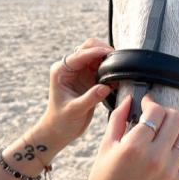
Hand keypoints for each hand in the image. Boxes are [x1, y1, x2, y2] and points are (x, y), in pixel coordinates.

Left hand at [33, 38, 113, 152]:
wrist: (60, 131)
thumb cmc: (61, 121)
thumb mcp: (74, 110)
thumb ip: (90, 98)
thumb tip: (105, 87)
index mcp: (62, 70)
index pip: (80, 54)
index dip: (96, 52)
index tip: (110, 54)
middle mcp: (71, 68)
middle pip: (89, 49)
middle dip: (103, 51)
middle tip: (117, 60)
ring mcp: (81, 73)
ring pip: (97, 57)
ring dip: (108, 60)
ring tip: (119, 68)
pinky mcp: (90, 79)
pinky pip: (103, 69)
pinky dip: (110, 70)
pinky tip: (117, 78)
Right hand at [76, 95, 178, 179]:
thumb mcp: (105, 147)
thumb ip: (118, 119)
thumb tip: (130, 99)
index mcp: (135, 146)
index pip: (156, 111)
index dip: (151, 103)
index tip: (146, 104)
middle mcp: (156, 157)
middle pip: (176, 119)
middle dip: (166, 112)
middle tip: (156, 116)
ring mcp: (169, 171)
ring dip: (177, 128)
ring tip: (165, 131)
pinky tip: (172, 146)